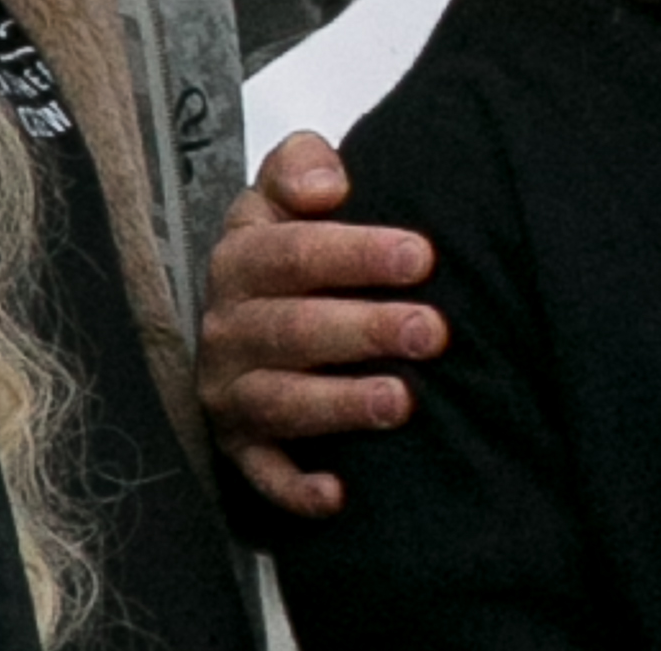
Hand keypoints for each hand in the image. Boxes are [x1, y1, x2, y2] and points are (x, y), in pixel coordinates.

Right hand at [196, 131, 445, 517]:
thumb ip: (300, 166)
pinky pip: (260, 474)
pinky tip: (339, 494)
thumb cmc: (294, 241)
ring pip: (280, 401)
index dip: (356, 254)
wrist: (252, 302)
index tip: (421, 256)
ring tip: (402, 402)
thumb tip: (329, 186)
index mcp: (242, 258)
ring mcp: (229, 389)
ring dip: (340, 405)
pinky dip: (294, 488)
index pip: (292, 253)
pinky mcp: (238, 445)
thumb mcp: (287, 189)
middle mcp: (228, 326)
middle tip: (432, 330)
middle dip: (366, 330)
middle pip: (294, 329)